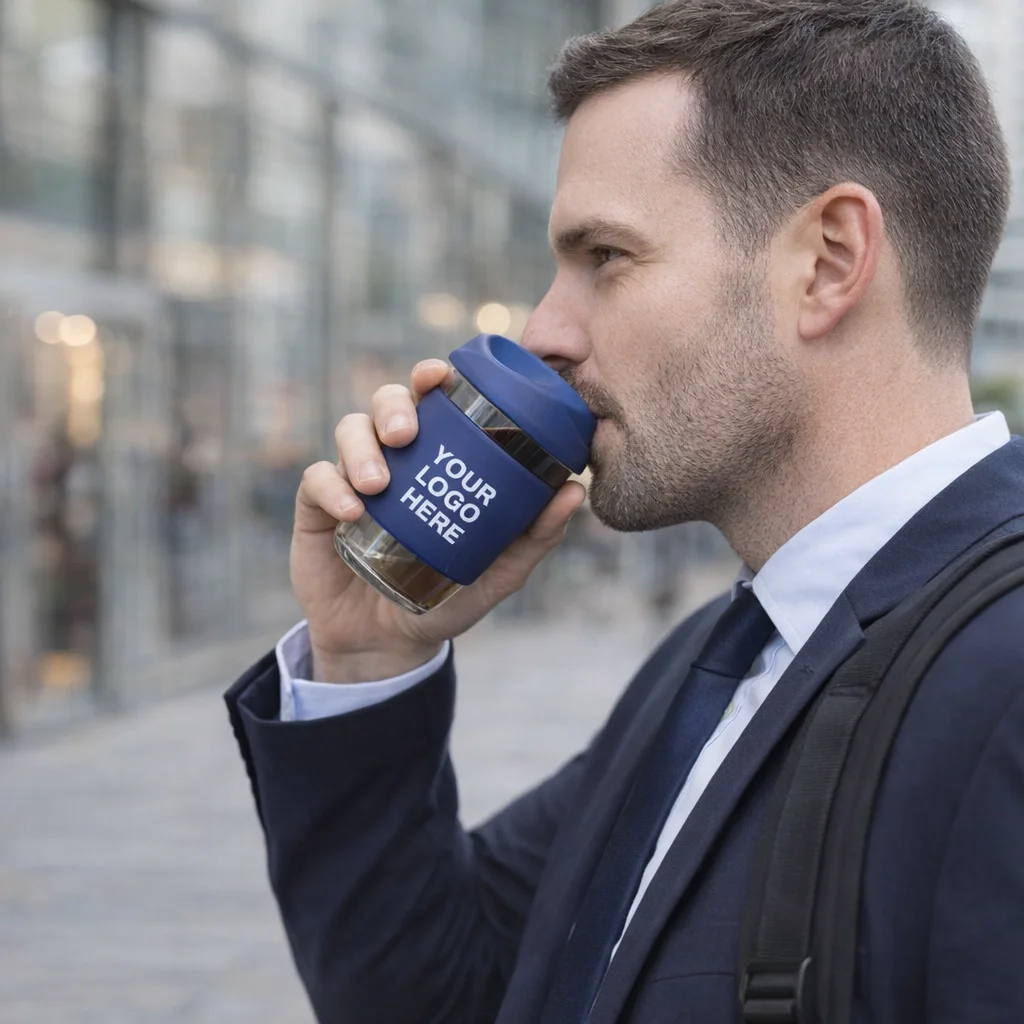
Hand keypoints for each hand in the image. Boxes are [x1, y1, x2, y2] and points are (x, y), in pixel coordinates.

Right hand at [291, 359, 587, 682]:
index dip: (432, 377)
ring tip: (378, 484)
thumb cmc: (448, 596)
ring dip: (362, 448)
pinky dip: (332, 489)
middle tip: (406, 434)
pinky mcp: (317, 506)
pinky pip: (318, 479)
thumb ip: (534, 535)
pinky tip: (352, 513)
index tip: (441, 375)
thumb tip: (573, 489)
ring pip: (349, 430)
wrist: (392, 643)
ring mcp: (353, 478)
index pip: (433, 402)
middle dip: (394, 406)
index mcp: (436, 457)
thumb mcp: (498, 570)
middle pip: (387, 403)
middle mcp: (395, 457)